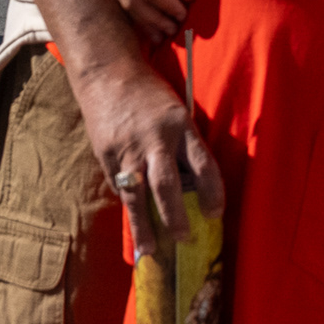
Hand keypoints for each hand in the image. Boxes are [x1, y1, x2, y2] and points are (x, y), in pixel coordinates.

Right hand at [75, 55, 223, 254]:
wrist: (109, 74)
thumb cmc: (151, 95)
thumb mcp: (177, 113)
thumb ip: (184, 146)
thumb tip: (193, 186)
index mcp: (181, 126)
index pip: (202, 164)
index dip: (212, 192)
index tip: (216, 214)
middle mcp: (155, 140)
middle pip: (167, 184)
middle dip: (176, 215)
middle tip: (186, 238)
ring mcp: (128, 150)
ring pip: (138, 195)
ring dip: (145, 225)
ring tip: (153, 249)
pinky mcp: (107, 156)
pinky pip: (120, 187)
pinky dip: (129, 207)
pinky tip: (135, 225)